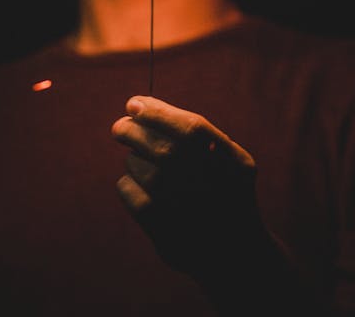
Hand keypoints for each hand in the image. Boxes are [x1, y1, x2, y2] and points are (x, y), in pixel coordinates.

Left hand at [111, 95, 264, 280]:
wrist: (234, 251)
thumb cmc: (227, 192)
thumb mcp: (232, 160)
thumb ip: (200, 133)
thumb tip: (143, 106)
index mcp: (230, 162)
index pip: (190, 127)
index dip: (158, 111)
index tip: (134, 103)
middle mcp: (207, 184)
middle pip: (159, 146)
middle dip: (131, 130)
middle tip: (120, 128)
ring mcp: (183, 207)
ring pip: (137, 165)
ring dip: (134, 160)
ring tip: (147, 167)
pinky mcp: (159, 226)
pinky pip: (127, 188)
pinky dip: (128, 183)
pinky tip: (142, 188)